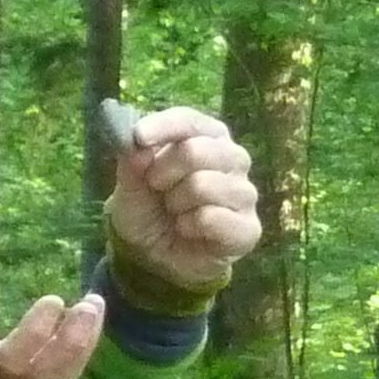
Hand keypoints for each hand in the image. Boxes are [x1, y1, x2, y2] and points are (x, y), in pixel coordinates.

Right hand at [0, 284, 104, 378]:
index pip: (18, 357)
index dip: (39, 330)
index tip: (54, 299)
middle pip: (53, 369)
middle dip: (77, 336)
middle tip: (92, 302)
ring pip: (64, 374)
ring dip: (86, 341)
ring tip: (95, 306)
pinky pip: (64, 375)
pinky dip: (81, 351)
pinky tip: (87, 324)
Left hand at [105, 107, 263, 297]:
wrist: (157, 258)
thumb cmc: (149, 210)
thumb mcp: (130, 183)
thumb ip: (132, 160)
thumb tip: (137, 144)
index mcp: (208, 137)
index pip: (189, 121)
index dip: (163, 127)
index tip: (139, 138)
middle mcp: (233, 159)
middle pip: (196, 150)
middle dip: (163, 172)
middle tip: (156, 188)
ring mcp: (244, 193)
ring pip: (203, 185)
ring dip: (176, 203)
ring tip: (175, 213)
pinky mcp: (248, 228)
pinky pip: (212, 217)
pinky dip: (189, 226)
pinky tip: (189, 231)